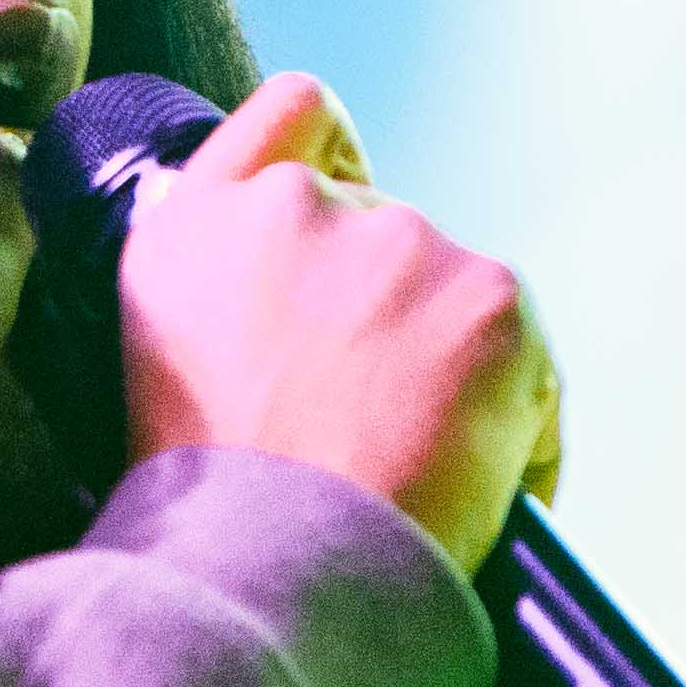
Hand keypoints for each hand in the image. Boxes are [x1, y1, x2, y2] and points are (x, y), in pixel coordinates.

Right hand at [109, 74, 559, 576]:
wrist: (269, 572)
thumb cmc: (208, 509)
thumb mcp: (157, 364)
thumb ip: (219, 289)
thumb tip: (289, 303)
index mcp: (195, 222)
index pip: (294, 114)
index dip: (333, 162)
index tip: (342, 227)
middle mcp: (294, 207)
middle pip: (384, 231)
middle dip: (386, 317)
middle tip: (365, 424)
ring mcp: (396, 240)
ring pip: (454, 294)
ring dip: (447, 368)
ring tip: (413, 469)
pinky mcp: (490, 295)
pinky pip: (528, 359)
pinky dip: (517, 424)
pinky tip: (474, 484)